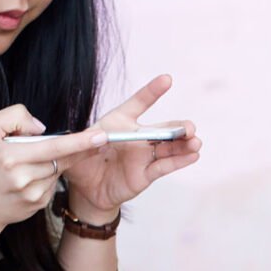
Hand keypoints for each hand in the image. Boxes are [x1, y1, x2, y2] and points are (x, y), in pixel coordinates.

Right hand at [0, 104, 107, 236]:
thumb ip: (14, 117)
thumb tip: (42, 127)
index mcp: (9, 157)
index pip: (52, 146)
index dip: (78, 141)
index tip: (100, 136)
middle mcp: (23, 178)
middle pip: (61, 158)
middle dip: (80, 148)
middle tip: (101, 139)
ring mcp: (32, 194)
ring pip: (57, 169)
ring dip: (55, 161)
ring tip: (33, 160)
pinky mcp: (39, 204)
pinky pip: (52, 183)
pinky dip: (48, 175)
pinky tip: (32, 176)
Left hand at [62, 75, 201, 219]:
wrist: (85, 191)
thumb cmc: (80, 163)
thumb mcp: (74, 149)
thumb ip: (80, 142)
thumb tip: (88, 139)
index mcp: (119, 123)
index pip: (138, 103)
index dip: (152, 92)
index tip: (167, 79)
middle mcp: (136, 137)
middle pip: (162, 129)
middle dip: (178, 127)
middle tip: (189, 128)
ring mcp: (143, 156)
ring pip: (168, 147)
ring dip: (184, 144)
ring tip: (196, 142)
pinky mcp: (145, 174)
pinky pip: (164, 166)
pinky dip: (179, 161)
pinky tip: (193, 156)